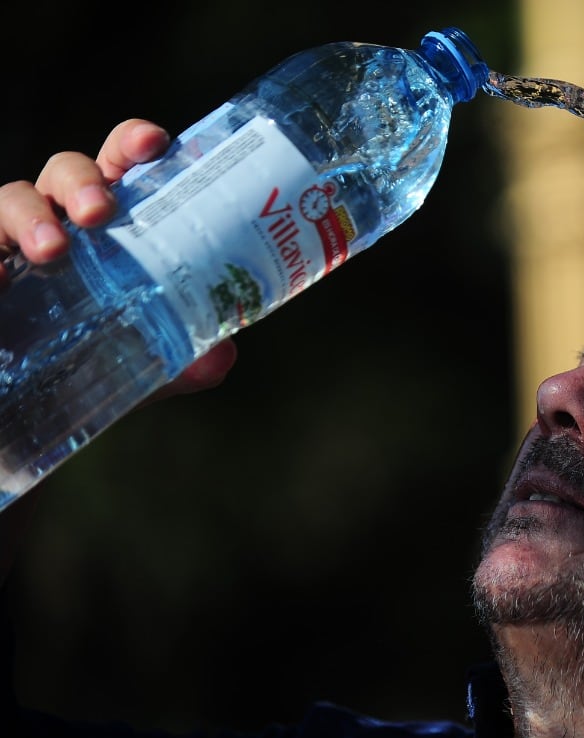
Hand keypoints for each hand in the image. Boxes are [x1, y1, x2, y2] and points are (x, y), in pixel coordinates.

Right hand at [0, 118, 236, 396]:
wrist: (37, 404)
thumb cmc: (98, 363)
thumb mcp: (149, 366)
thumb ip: (188, 360)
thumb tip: (221, 356)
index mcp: (112, 222)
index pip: (122, 165)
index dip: (134, 144)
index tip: (154, 145)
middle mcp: (61, 217)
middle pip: (67, 171)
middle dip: (84, 182)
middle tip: (100, 214)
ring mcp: (12, 238)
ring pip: (12, 198)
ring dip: (31, 216)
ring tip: (51, 249)